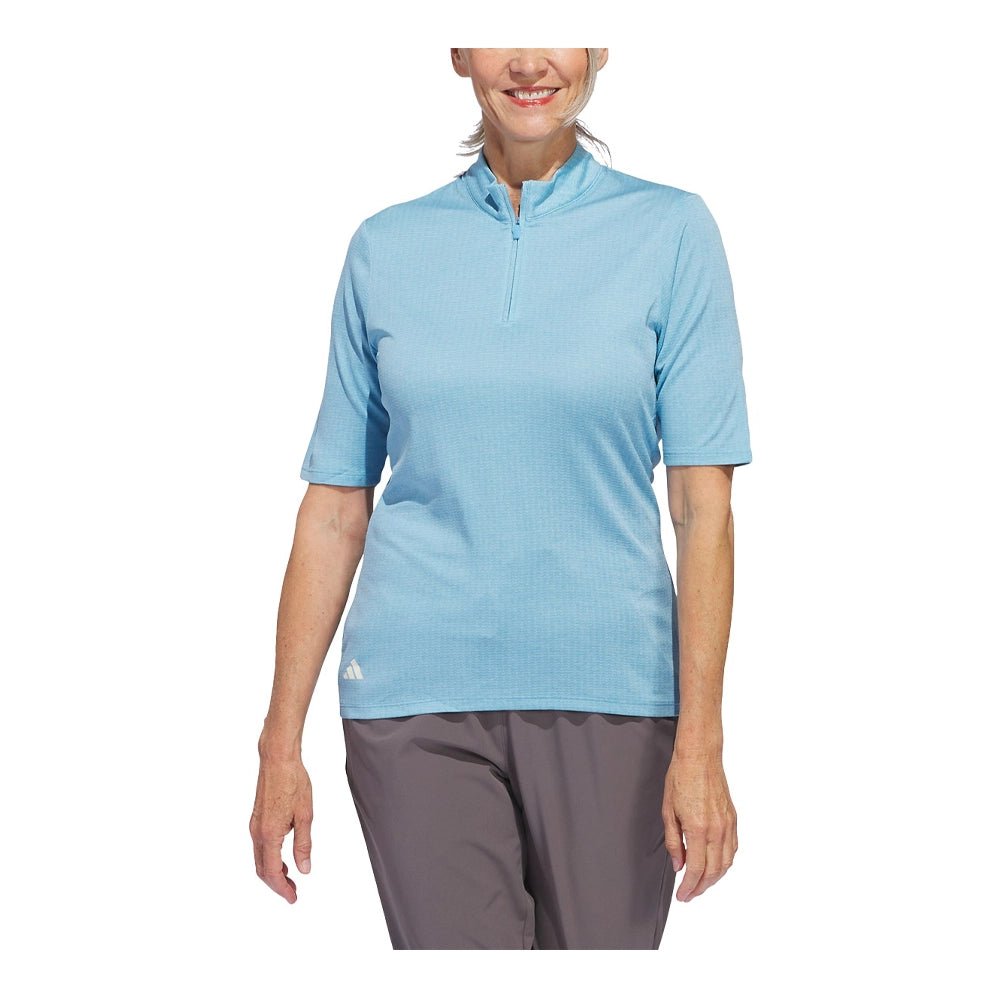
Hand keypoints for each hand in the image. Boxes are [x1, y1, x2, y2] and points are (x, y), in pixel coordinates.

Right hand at [249, 755, 313, 902]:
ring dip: (273, 872)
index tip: (293, 898)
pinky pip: (260, 847)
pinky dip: (269, 859)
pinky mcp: (256, 818)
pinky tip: (282, 857)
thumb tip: (304, 869)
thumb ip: (303, 844)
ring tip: (290, 878)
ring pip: (259, 859)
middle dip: (277, 885)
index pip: (273, 872)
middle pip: (263, 869)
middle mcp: (257, 832)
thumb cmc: (293, 782)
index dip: (282, 889)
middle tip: (292, 893)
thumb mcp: (305, 815)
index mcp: (270, 834)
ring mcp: (254, 825)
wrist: (277, 759)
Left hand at [661, 750, 736, 901]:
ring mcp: (727, 825)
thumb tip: (678, 864)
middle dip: (701, 888)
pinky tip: (715, 866)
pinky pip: (732, 849)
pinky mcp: (733, 819)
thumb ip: (673, 841)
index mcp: (698, 829)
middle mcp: (716, 830)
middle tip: (689, 894)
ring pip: (726, 863)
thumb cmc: (681, 778)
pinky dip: (725, 863)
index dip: (689, 887)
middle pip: (713, 871)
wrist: (700, 757)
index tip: (682, 896)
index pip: (696, 869)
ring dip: (714, 879)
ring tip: (701, 884)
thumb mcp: (668, 810)